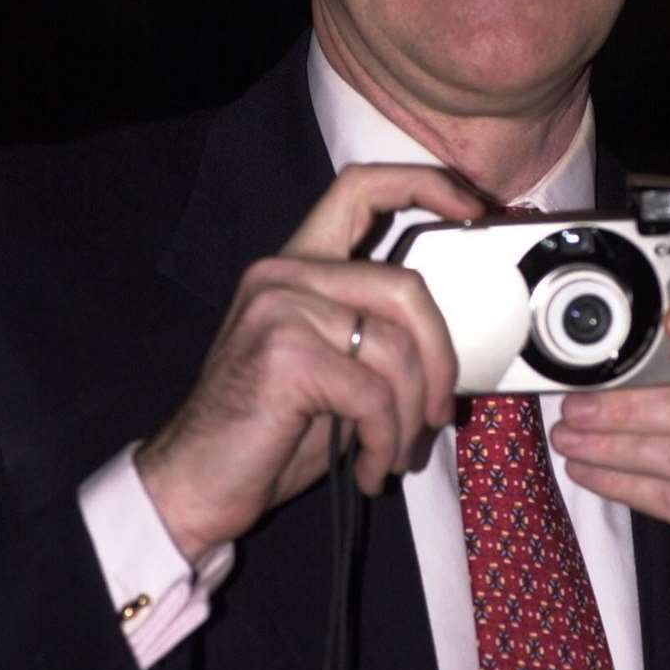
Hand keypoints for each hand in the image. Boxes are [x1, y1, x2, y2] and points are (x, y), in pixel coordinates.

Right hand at [137, 164, 482, 563]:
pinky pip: (374, 394)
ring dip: (411, 415)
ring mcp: (281, 308)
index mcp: (299, 263)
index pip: (362, 187)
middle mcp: (285, 272)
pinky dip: (386, 440)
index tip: (472, 208)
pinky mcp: (285, 354)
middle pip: (406, 286)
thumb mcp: (335, 366)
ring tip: (395, 452)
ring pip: (396, 347)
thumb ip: (378, 331)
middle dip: (440, 357)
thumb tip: (450, 342)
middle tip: (439, 413)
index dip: (425, 185)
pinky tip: (371, 468)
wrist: (196, 483)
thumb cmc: (271, 432)